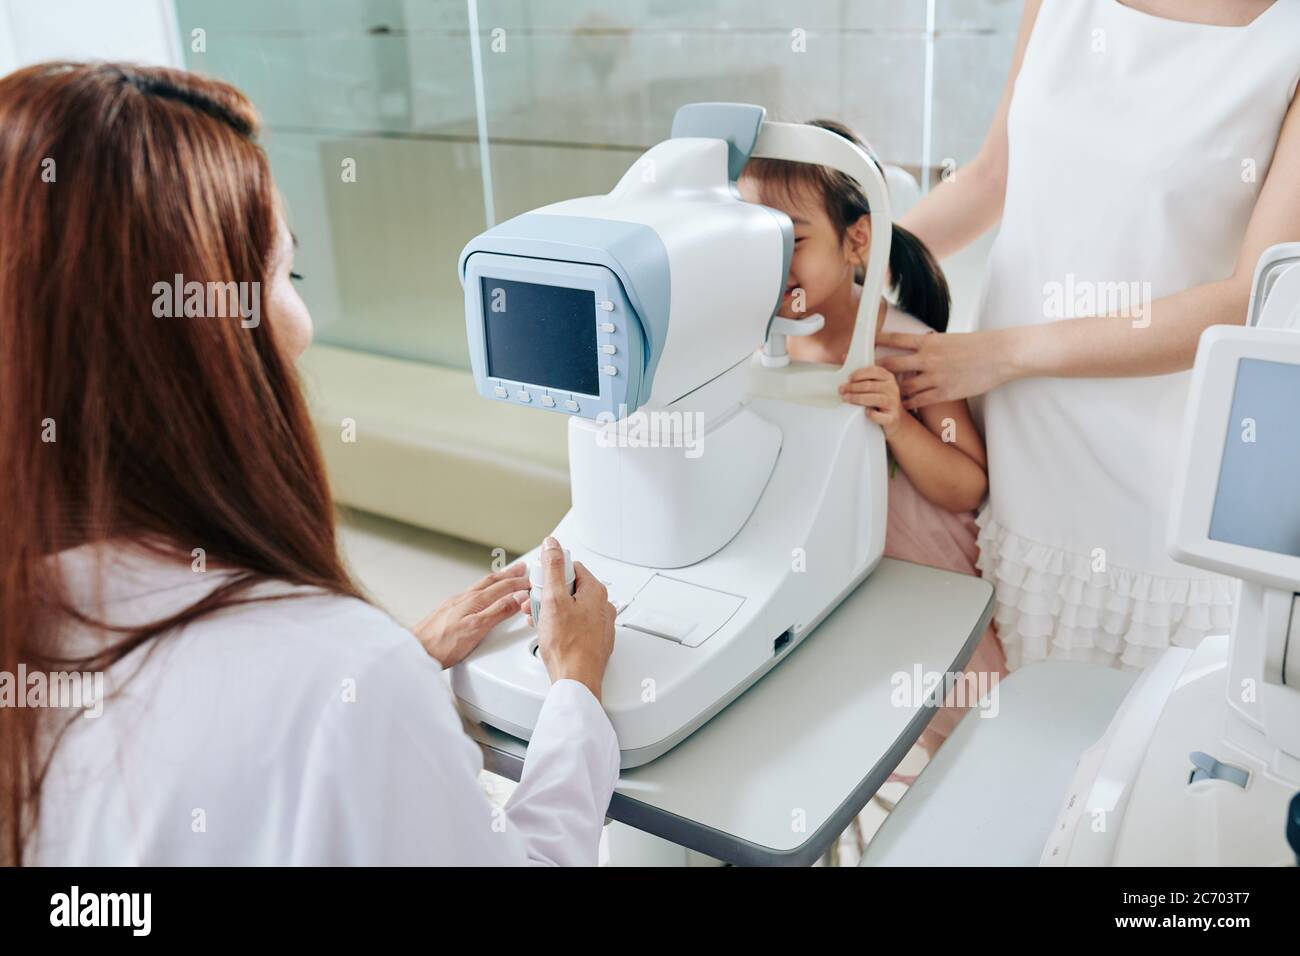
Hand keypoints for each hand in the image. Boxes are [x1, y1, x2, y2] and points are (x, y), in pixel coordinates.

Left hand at [413, 562, 528, 668]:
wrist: (415, 651)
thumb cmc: (442, 644)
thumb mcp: (476, 629)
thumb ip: (499, 611)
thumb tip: (518, 596)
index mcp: (474, 601)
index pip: (503, 587)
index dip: (520, 583)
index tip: (533, 580)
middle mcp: (464, 598)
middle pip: (492, 581)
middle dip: (509, 574)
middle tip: (522, 568)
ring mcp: (455, 603)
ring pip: (481, 586)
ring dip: (497, 579)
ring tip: (505, 575)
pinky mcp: (448, 611)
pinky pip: (472, 593)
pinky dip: (484, 588)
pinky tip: (482, 594)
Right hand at [533, 537, 614, 702]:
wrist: (576, 680)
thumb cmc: (567, 645)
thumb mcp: (553, 599)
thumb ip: (552, 568)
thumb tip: (552, 545)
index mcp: (595, 592)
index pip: (572, 567)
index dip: (551, 573)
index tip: (540, 583)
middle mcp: (602, 606)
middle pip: (571, 588)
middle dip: (548, 595)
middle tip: (536, 605)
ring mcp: (600, 625)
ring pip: (572, 608)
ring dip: (551, 611)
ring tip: (538, 621)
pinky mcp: (595, 640)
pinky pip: (575, 624)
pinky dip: (560, 625)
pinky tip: (549, 634)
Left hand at [838, 365, 903, 437]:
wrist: (895, 419)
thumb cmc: (880, 399)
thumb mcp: (874, 383)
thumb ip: (860, 372)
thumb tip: (843, 357)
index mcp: (888, 377)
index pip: (875, 371)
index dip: (860, 374)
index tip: (849, 378)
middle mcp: (892, 389)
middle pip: (871, 385)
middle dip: (853, 387)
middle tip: (842, 389)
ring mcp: (893, 403)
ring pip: (875, 399)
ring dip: (857, 398)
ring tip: (846, 398)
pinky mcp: (892, 418)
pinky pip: (879, 416)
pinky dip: (871, 414)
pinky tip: (864, 412)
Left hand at [876, 328, 1015, 408]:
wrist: (1000, 355)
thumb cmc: (978, 345)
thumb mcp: (950, 339)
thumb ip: (932, 344)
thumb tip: (920, 344)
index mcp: (929, 341)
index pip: (895, 340)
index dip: (878, 342)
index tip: (866, 344)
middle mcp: (928, 359)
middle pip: (892, 366)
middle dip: (876, 372)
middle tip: (864, 376)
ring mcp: (935, 377)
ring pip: (903, 387)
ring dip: (891, 391)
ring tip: (880, 394)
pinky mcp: (945, 392)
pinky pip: (919, 401)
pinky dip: (908, 403)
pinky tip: (901, 406)